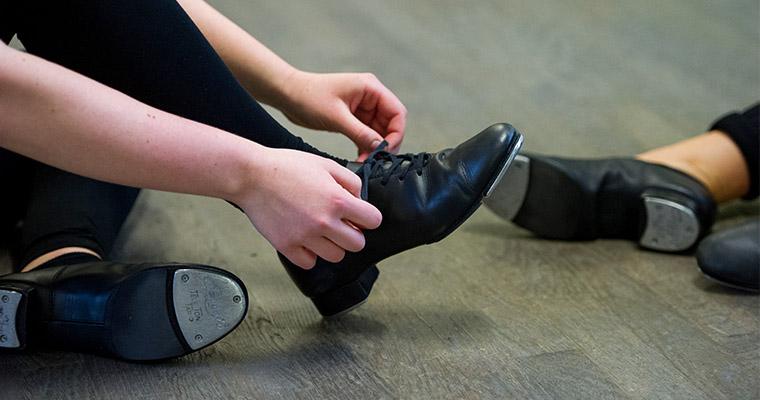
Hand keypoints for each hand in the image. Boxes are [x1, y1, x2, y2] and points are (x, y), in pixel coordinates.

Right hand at [234, 148, 381, 268]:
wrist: (251, 175)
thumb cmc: (286, 167)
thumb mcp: (325, 164)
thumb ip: (350, 181)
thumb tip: (361, 199)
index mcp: (337, 200)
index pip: (373, 221)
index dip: (368, 217)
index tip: (359, 215)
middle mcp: (324, 221)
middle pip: (357, 244)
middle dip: (352, 234)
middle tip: (340, 224)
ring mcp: (305, 236)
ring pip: (335, 256)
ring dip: (332, 245)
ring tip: (320, 231)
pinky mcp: (287, 246)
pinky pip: (309, 262)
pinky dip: (310, 254)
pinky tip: (305, 238)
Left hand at [279, 71, 406, 160]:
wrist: (287, 94)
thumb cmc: (308, 97)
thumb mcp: (336, 118)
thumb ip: (361, 133)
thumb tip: (380, 148)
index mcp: (370, 88)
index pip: (397, 112)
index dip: (396, 133)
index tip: (386, 151)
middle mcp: (370, 96)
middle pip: (391, 123)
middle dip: (385, 143)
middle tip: (375, 160)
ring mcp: (362, 107)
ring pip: (379, 131)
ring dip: (374, 147)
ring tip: (364, 161)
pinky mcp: (353, 117)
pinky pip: (367, 134)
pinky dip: (366, 145)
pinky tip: (359, 157)